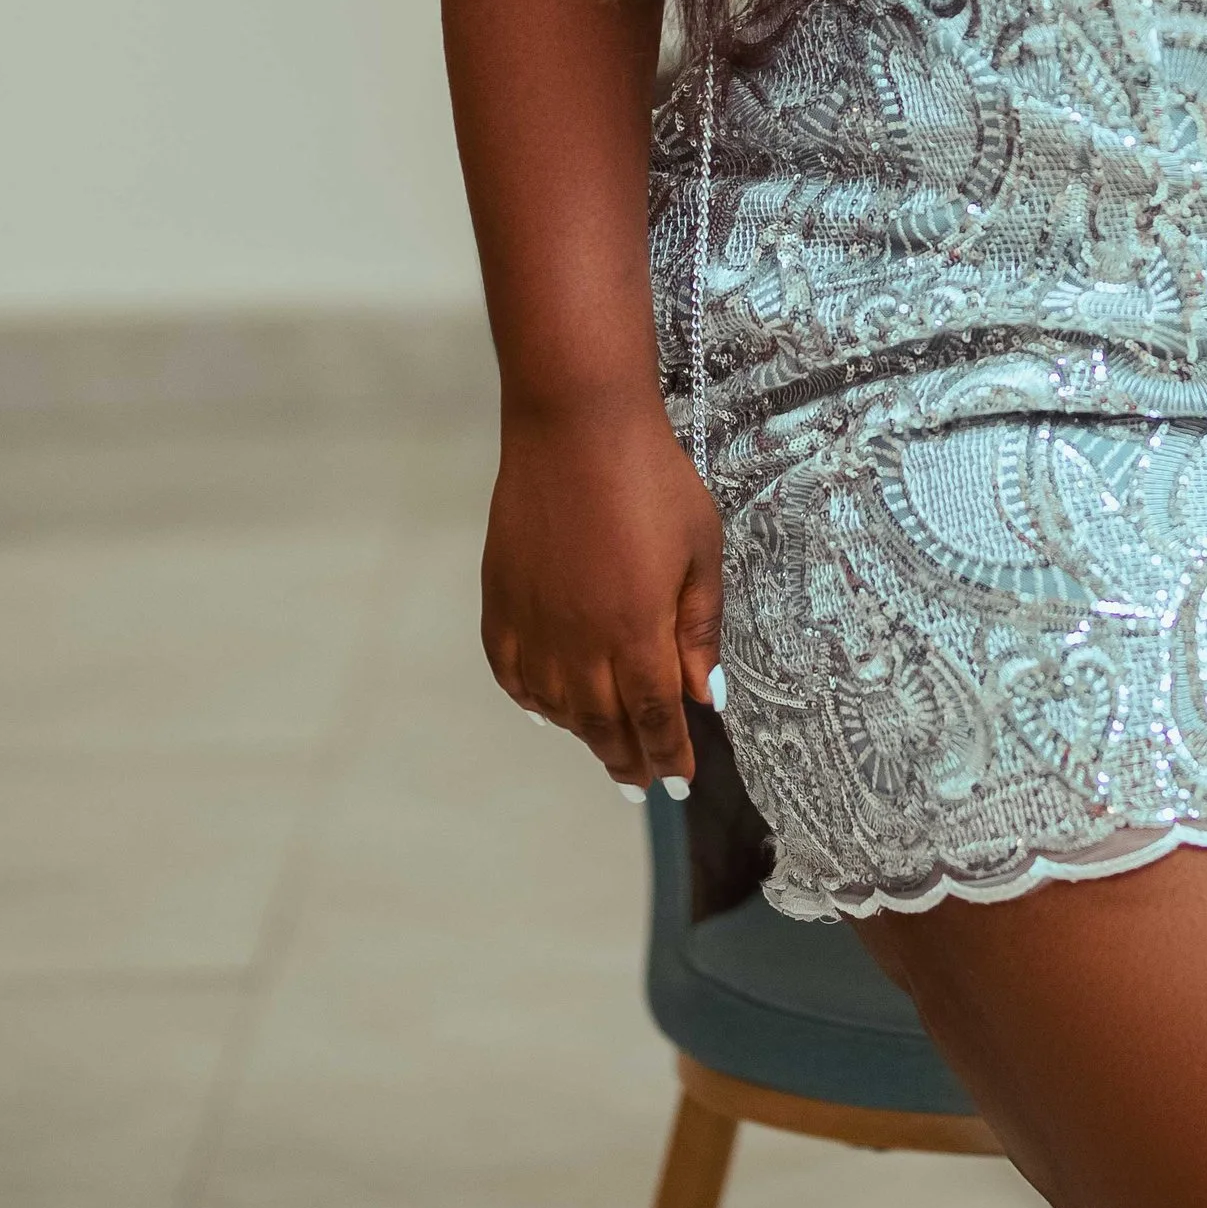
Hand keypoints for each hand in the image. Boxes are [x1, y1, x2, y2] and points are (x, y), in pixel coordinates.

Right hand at [482, 394, 722, 797]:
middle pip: (603, 724)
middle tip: (643, 781)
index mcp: (636, 634)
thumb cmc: (652, 479)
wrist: (576, 426)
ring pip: (558, 707)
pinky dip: (531, 700)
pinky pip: (513, 673)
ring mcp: (535, 625)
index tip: (681, 780)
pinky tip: (547, 708)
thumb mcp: (701, 550)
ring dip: (584, 733)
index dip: (670, 755)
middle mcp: (580, 644)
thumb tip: (704, 695)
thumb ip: (699, 629)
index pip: (655, 718)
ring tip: (606, 744)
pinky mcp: (502, 602)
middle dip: (628, 758)